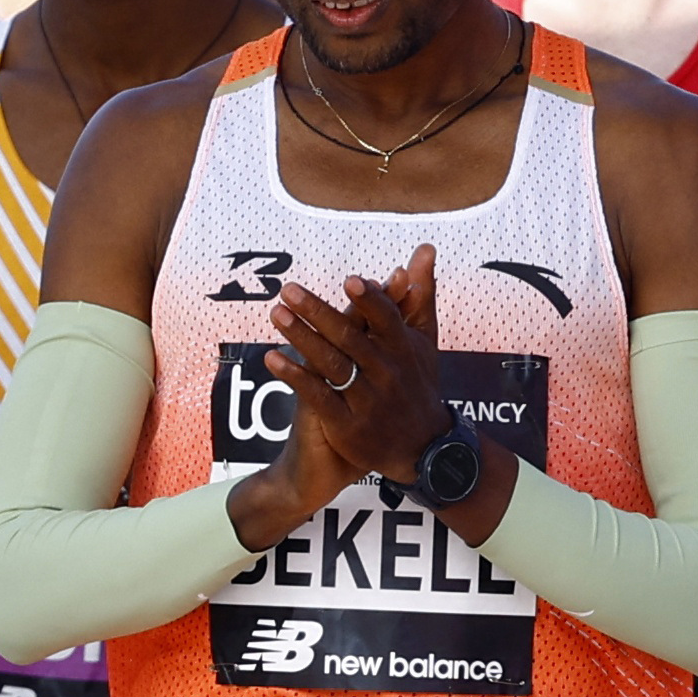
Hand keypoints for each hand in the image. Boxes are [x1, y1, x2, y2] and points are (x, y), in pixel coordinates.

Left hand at [270, 252, 456, 499]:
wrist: (421, 449)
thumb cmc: (417, 383)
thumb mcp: (424, 340)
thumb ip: (420, 294)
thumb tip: (425, 247)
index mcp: (403, 350)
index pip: (387, 321)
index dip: (370, 302)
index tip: (350, 282)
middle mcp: (387, 374)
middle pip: (351, 339)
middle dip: (319, 313)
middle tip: (289, 290)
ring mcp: (367, 401)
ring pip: (332, 365)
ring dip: (302, 338)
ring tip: (277, 315)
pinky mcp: (348, 425)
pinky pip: (318, 397)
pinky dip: (295, 377)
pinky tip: (272, 358)